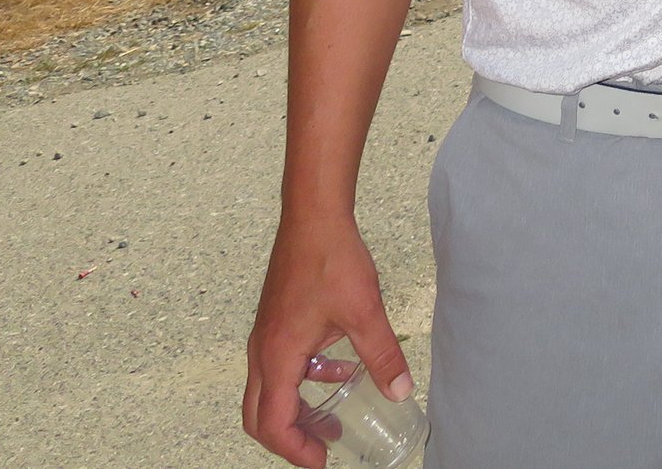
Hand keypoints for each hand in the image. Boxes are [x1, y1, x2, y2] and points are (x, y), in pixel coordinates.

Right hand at [243, 213, 415, 466]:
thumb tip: (402, 391)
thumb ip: (383, 356)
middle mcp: (262, 351)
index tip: (322, 462)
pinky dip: (304, 380)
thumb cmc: (330, 259)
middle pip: (260, 415)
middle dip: (290, 439)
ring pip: (269, 390)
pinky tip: (341, 370)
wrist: (314, 216)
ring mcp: (266, 336)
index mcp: (277, 357)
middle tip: (323, 450)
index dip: (296, 451)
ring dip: (297, 410)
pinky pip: (281, 365)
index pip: (273, 424)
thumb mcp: (364, 313)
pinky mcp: (276, 322)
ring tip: (334, 420)